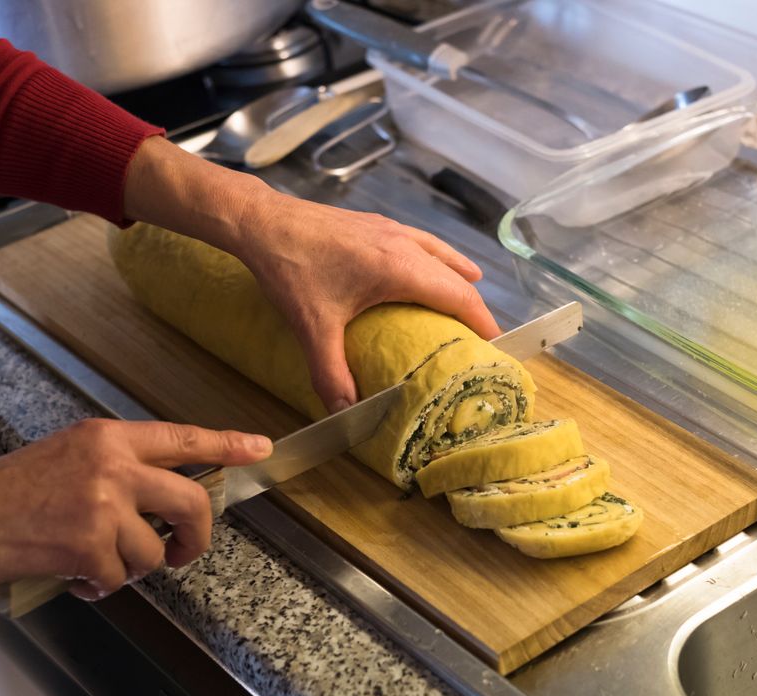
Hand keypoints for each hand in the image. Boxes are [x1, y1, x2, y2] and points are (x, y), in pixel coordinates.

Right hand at [0, 419, 270, 599]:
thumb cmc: (8, 493)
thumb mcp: (70, 457)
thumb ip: (120, 468)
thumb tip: (166, 496)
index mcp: (108, 437)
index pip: (182, 438)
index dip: (227, 444)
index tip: (260, 448)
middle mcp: (113, 466)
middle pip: (190, 501)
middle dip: (194, 535)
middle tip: (180, 551)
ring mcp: (103, 506)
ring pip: (153, 551)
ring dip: (130, 567)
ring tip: (93, 559)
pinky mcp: (89, 546)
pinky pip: (120, 578)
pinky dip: (100, 587)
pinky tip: (73, 575)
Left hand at [122, 136, 501, 414]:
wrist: (262, 222)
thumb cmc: (291, 269)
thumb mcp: (313, 328)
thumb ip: (331, 373)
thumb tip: (345, 413)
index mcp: (401, 268)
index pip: (459, 297)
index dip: (482, 321)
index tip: (494, 344)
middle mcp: (404, 245)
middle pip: (455, 277)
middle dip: (473, 304)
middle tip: (480, 334)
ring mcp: (390, 229)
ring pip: (439, 253)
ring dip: (457, 275)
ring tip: (470, 293)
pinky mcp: (374, 223)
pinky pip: (420, 242)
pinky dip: (435, 257)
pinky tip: (427, 263)